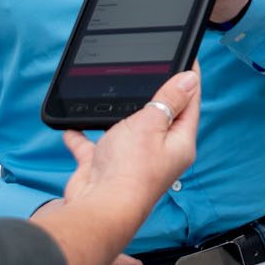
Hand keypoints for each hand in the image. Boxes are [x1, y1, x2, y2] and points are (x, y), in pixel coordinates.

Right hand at [30, 66, 200, 264]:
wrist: (98, 207)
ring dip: (117, 113)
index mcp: (178, 143)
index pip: (190, 103)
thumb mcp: (152, 124)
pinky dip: (84, 134)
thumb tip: (189, 80)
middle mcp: (158, 153)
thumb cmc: (129, 171)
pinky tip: (74, 123)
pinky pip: (93, 144)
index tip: (188, 57)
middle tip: (152, 67)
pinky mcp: (105, 166)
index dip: (189, 79)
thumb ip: (168, 100)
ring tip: (114, 92)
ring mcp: (131, 160)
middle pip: (159, 115)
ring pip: (125, 129)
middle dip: (153, 93)